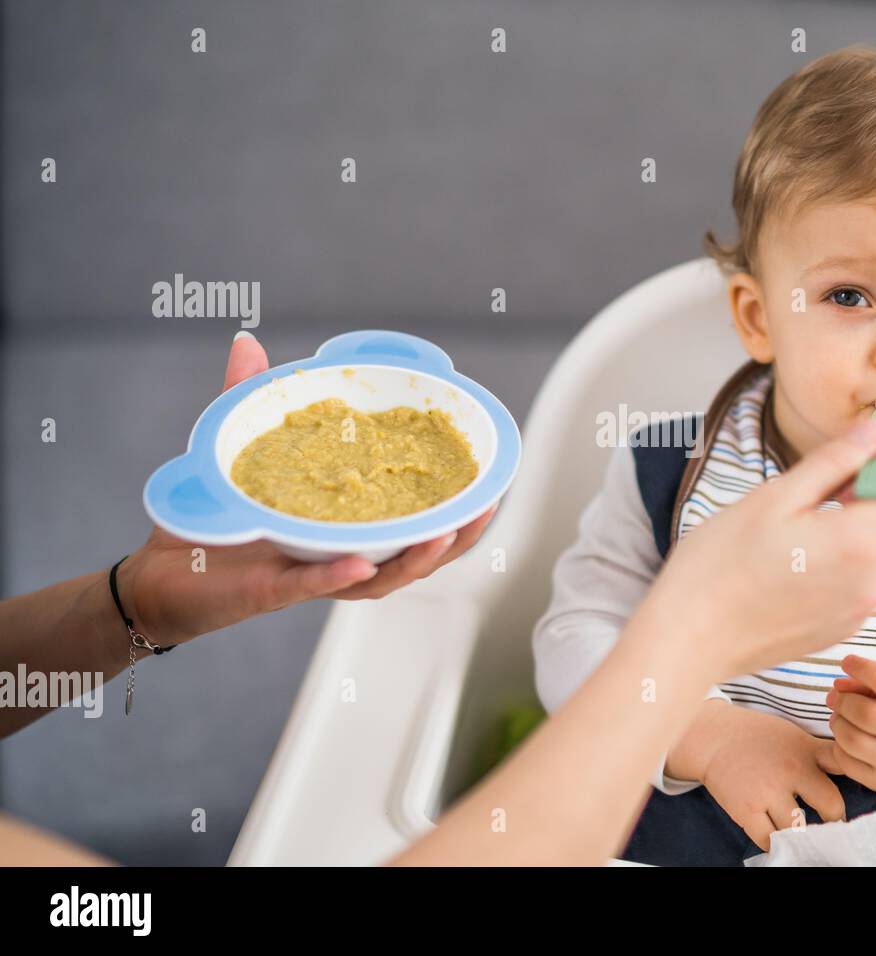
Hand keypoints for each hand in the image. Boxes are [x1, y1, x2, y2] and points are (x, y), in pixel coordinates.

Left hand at [116, 332, 498, 646]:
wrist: (161, 574)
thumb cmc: (209, 522)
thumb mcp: (239, 451)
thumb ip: (249, 396)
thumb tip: (250, 340)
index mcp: (346, 526)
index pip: (410, 521)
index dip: (453, 508)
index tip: (487, 479)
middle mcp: (340, 556)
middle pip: (414, 556)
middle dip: (457, 536)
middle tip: (488, 506)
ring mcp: (312, 576)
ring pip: (380, 578)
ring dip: (417, 556)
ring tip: (446, 532)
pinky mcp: (274, 591)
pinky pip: (314, 586)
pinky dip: (341, 576)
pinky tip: (365, 564)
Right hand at [644, 411, 875, 676]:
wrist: (690, 638)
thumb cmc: (721, 565)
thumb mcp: (775, 497)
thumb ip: (834, 462)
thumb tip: (874, 432)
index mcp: (863, 542)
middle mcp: (874, 580)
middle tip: (844, 459)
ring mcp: (860, 609)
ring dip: (870, 515)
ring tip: (819, 501)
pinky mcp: (842, 625)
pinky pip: (866, 576)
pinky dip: (855, 548)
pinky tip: (809, 542)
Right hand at [695, 705, 845, 851]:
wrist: (713, 737)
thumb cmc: (758, 736)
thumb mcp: (794, 736)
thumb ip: (822, 754)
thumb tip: (853, 769)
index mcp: (806, 751)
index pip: (844, 768)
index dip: (853, 788)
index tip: (848, 806)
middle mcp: (791, 771)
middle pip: (830, 805)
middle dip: (834, 820)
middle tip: (830, 826)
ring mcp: (767, 792)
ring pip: (799, 829)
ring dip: (803, 835)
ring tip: (803, 835)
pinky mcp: (745, 810)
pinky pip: (769, 840)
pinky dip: (776, 843)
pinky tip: (777, 837)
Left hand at [826, 654, 875, 802]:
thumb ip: (874, 684)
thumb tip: (837, 685)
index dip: (861, 667)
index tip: (847, 662)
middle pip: (862, 712)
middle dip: (842, 699)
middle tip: (836, 695)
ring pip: (848, 737)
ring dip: (837, 721)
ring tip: (841, 716)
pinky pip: (845, 761)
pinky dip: (838, 745)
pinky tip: (846, 736)